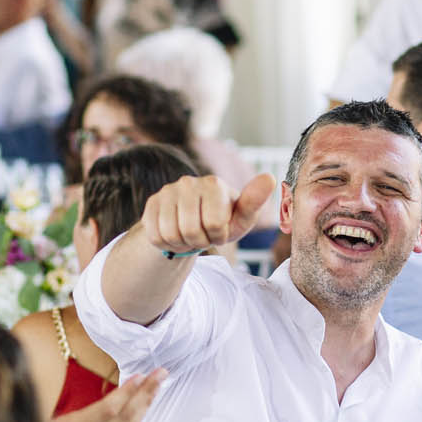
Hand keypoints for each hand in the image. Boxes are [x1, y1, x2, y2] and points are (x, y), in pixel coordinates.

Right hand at [48, 370, 163, 421]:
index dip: (127, 392)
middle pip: (125, 418)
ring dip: (144, 406)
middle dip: (146, 394)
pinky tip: (138, 409)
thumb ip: (43, 406)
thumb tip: (42, 378)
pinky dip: (132, 419)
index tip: (139, 375)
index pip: (108, 410)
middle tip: (160, 374)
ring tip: (155, 387)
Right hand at [140, 174, 276, 255]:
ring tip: (190, 234)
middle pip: (191, 231)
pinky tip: (175, 234)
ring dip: (183, 243)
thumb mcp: (242, 217)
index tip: (220, 230)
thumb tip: (269, 177)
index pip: (214, 225)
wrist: (193, 222)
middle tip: (203, 234)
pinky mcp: (152, 203)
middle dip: (200, 241)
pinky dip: (167, 243)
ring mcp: (167, 191)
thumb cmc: (223, 220)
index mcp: (214, 184)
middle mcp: (188, 182)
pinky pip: (155, 236)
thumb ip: (254, 201)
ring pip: (171, 234)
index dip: (218, 236)